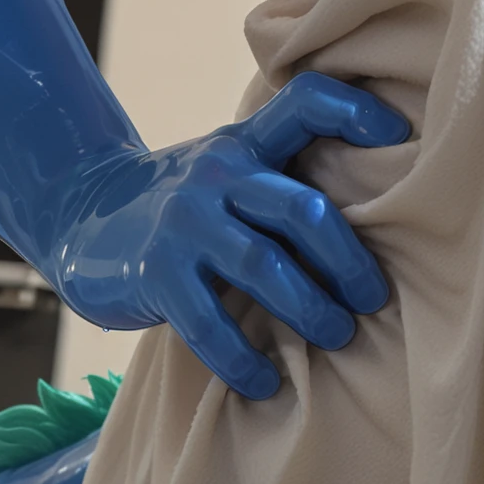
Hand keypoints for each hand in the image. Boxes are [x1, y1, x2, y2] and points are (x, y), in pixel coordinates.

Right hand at [47, 73, 408, 400]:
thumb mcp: (231, 171)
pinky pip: (209, 322)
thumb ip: (284, 180)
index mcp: (247, 143)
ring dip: (310, 308)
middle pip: (301, 207)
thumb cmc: (189, 206)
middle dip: (348, 260)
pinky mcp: (155, 272)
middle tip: (374, 298)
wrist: (83, 215)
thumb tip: (385, 218)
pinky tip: (267, 381)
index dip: (356, 110)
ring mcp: (183, 222)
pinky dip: (244, 358)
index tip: (400, 137)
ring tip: (338, 336)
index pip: (306, 102)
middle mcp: (218, 174)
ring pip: (263, 265)